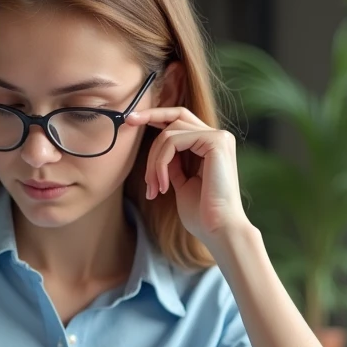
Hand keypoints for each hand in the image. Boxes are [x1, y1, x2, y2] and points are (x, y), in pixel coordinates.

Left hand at [126, 107, 250, 247]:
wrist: (219, 230)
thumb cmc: (202, 214)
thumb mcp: (182, 183)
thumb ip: (173, 164)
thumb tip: (158, 151)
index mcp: (211, 145)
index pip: (182, 120)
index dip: (157, 116)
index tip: (131, 121)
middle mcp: (218, 137)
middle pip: (176, 116)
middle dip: (149, 116)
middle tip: (127, 122)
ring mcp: (219, 137)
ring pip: (170, 133)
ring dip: (153, 161)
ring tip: (153, 188)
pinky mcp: (216, 142)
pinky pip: (174, 141)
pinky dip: (161, 164)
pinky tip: (163, 187)